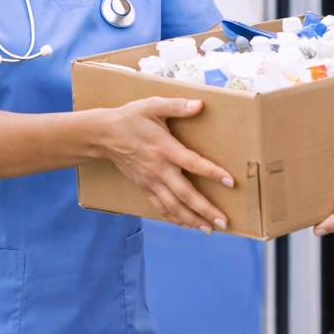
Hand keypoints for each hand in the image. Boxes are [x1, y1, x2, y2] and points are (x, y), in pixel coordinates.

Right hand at [96, 97, 233, 233]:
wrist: (104, 135)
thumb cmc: (131, 118)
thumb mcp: (153, 106)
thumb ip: (177, 106)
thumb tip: (199, 104)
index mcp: (165, 149)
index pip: (193, 164)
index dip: (212, 173)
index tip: (230, 182)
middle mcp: (159, 170)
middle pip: (185, 194)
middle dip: (205, 210)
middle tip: (224, 221)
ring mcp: (151, 181)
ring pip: (173, 206)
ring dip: (192, 219)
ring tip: (210, 229)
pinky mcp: (144, 187)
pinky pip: (161, 207)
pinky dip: (175, 218)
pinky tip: (188, 225)